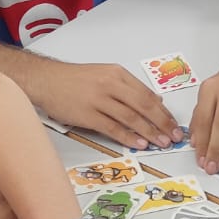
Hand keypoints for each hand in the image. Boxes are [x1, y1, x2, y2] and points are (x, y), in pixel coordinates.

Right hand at [44, 62, 182, 150]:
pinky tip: (139, 144)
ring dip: (149, 132)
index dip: (163, 111)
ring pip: (131, 117)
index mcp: (118, 74)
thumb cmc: (74, 79)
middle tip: (173, 136)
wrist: (45, 79)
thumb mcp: (105, 74)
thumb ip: (129, 88)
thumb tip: (155, 100)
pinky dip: (128, 137)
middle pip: (143, 105)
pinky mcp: (87, 114)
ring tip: (161, 143)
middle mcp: (110, 84)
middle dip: (161, 122)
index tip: (173, 123)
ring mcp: (99, 99)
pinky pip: (112, 128)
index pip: (147, 93)